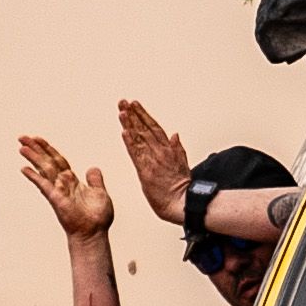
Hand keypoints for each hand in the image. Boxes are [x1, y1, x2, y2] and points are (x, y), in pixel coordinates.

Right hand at [18, 136, 111, 240]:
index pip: (58, 160)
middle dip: (36, 148)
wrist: (94, 233)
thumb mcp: (100, 193)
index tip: (38, 139)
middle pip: (47, 161)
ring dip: (33, 157)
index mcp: (73, 181)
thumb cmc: (97, 218)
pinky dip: (34, 176)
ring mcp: (58, 190)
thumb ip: (95, 180)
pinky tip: (24, 169)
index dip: (48, 149)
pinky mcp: (56, 198)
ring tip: (21, 147)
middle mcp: (62, 184)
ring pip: (44, 169)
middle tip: (22, 137)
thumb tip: (93, 168)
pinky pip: (43, 184)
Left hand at [115, 98, 190, 221]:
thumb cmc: (181, 188)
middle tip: (123, 102)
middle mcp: (160, 152)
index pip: (154, 127)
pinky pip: (136, 154)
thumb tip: (175, 134)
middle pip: (144, 129)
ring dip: (129, 124)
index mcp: (168, 149)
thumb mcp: (183, 164)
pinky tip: (124, 131)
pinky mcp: (146, 171)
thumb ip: (178, 148)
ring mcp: (153, 160)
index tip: (135, 105)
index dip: (144, 115)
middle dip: (133, 114)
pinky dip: (130, 142)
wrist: (183, 203)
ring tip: (122, 111)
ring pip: (139, 138)